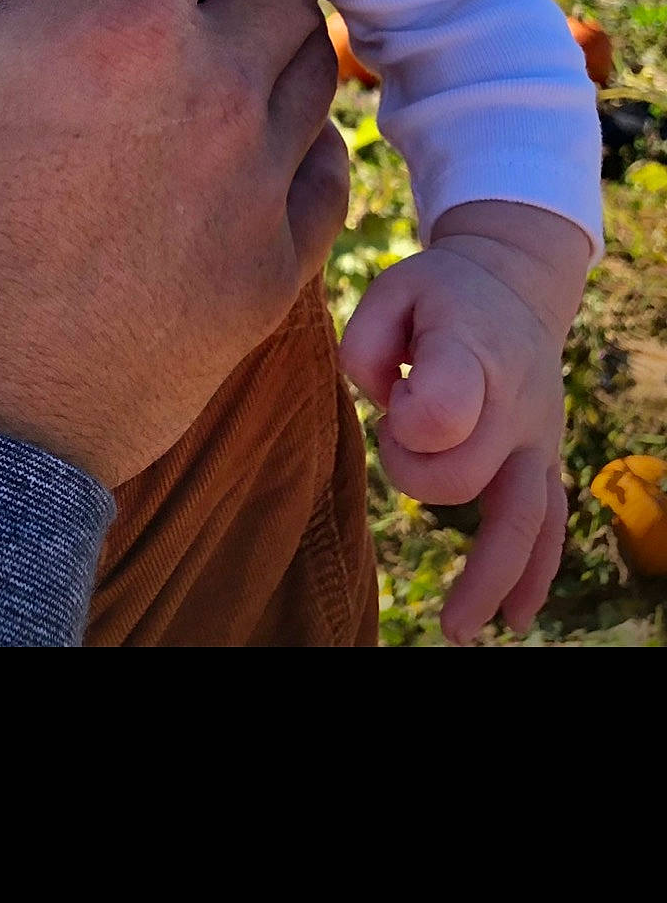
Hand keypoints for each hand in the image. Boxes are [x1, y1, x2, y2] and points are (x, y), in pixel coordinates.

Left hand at [339, 201, 590, 643]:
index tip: (392, 400)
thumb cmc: (438, 294)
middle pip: (461, 476)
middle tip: (393, 429)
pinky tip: (514, 617)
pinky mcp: (542, 459)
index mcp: (473, 350)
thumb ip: (365, 343)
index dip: (405, 423)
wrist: (512, 286)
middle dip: (410, 471)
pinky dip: (534, 573)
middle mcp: (514, 401)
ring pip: (523, 518)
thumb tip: (383, 403)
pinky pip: (549, 524)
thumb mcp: (391, 289)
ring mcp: (536, 436)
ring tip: (457, 628)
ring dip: (490, 577)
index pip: (441, 412)